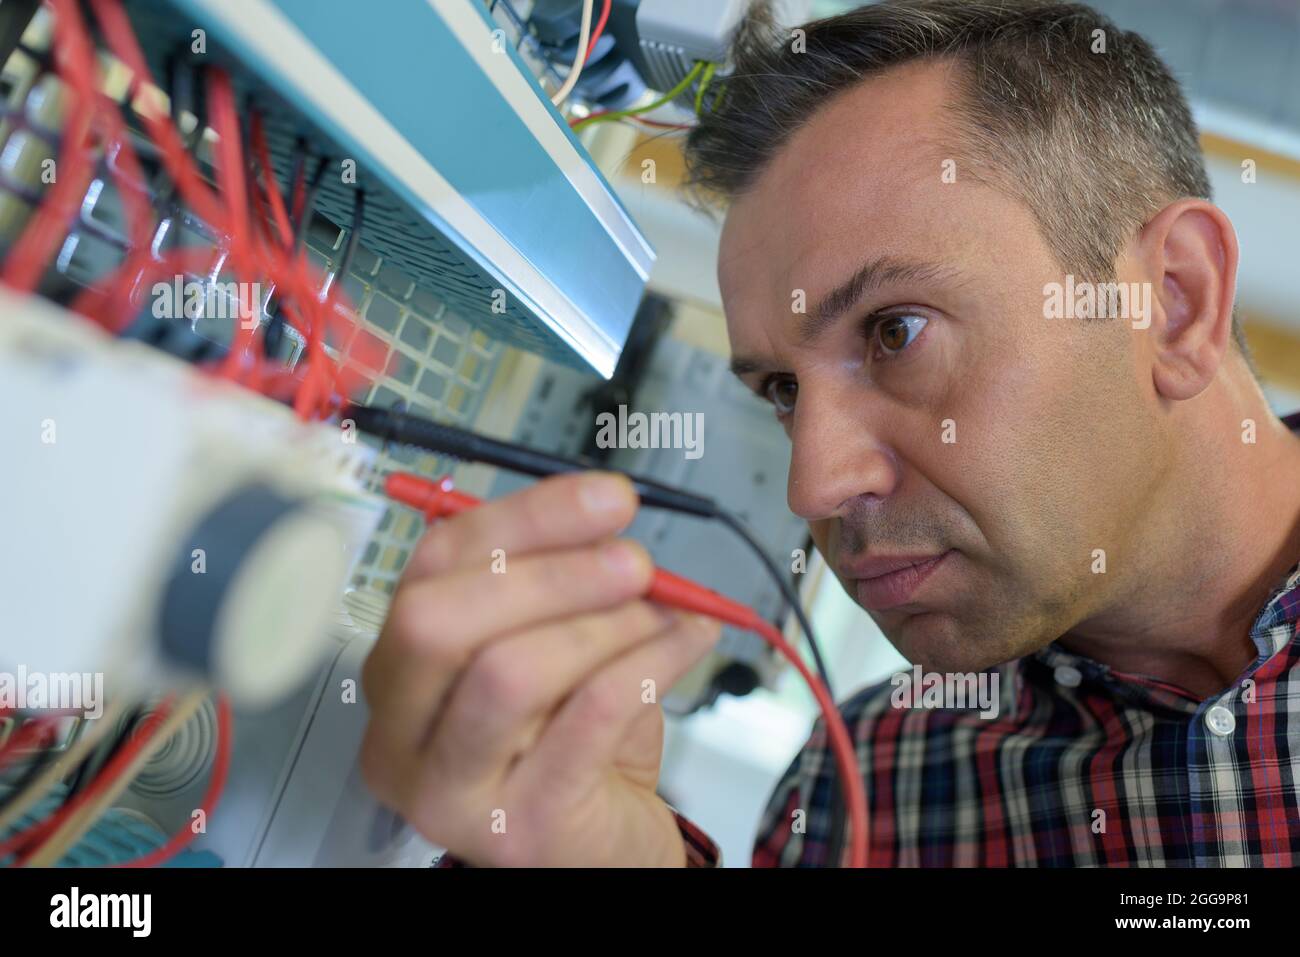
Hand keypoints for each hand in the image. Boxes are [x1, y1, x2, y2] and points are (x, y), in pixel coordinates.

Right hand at [360, 471, 720, 865]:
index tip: (604, 498)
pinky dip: (649, 664)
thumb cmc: (574, 742)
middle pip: (437, 622)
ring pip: (507, 674)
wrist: (602, 846)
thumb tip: (606, 516)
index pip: (433, 566)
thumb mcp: (554, 647)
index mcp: (398, 668)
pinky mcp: (516, 828)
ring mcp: (448, 790)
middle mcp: (399, 733)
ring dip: (603, 625)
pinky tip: (684, 642)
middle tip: (633, 562)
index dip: (524, 518)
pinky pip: (587, 720)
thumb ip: (561, 581)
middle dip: (549, 574)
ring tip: (661, 613)